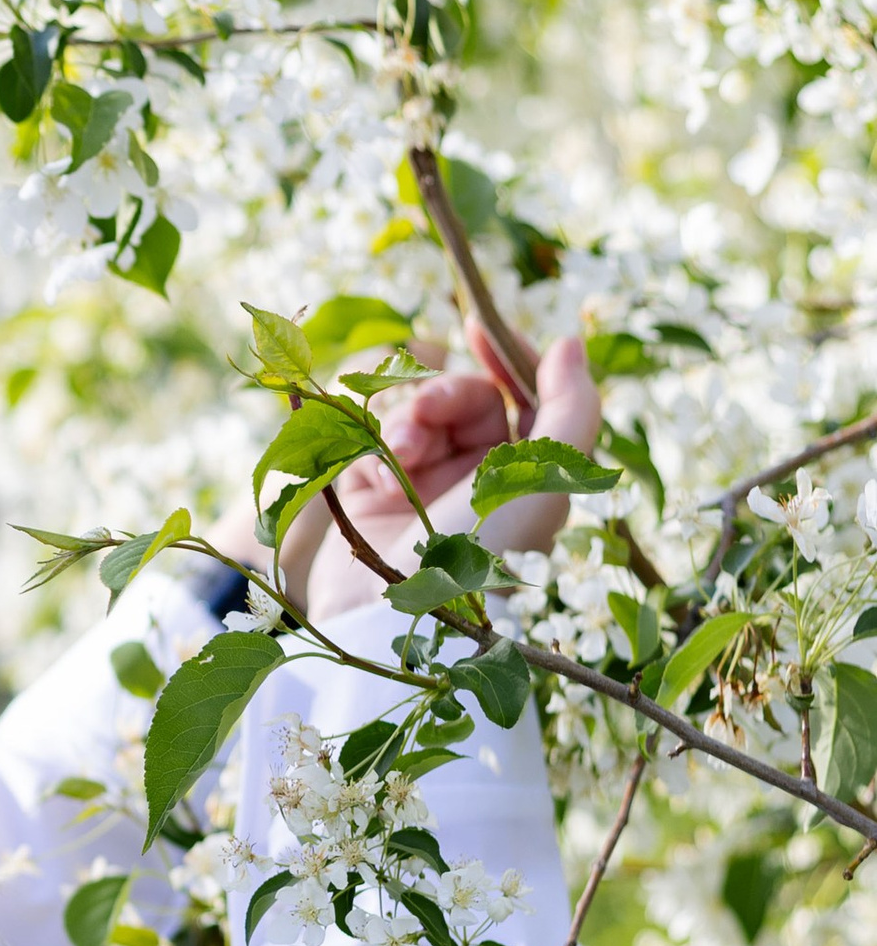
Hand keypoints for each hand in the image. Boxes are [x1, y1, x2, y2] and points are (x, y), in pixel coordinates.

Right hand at [300, 326, 599, 625]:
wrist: (396, 618)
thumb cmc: (483, 556)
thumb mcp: (545, 482)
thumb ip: (572, 408)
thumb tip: (571, 342)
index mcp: (528, 476)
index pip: (520, 397)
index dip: (502, 357)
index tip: (475, 327)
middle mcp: (480, 478)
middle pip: (464, 398)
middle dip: (443, 396)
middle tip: (425, 416)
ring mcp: (425, 484)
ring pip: (415, 413)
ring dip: (406, 422)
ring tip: (398, 456)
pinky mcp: (375, 493)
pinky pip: (374, 439)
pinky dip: (375, 448)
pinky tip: (378, 479)